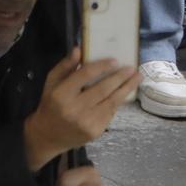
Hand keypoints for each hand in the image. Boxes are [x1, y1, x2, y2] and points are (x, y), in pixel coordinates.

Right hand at [21, 49, 137, 170]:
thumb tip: (79, 49)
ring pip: (111, 101)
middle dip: (120, 77)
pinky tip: (126, 91)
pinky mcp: (95, 131)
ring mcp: (86, 122)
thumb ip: (65, 66)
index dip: (101, 66)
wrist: (48, 136)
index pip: (85, 76)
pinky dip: (119, 100)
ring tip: (138, 77)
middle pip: (102, 89)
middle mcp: (74, 109)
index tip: (115, 60)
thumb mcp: (51, 83)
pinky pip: (110, 112)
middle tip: (132, 68)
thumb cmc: (51, 105)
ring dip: (127, 88)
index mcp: (61, 95)